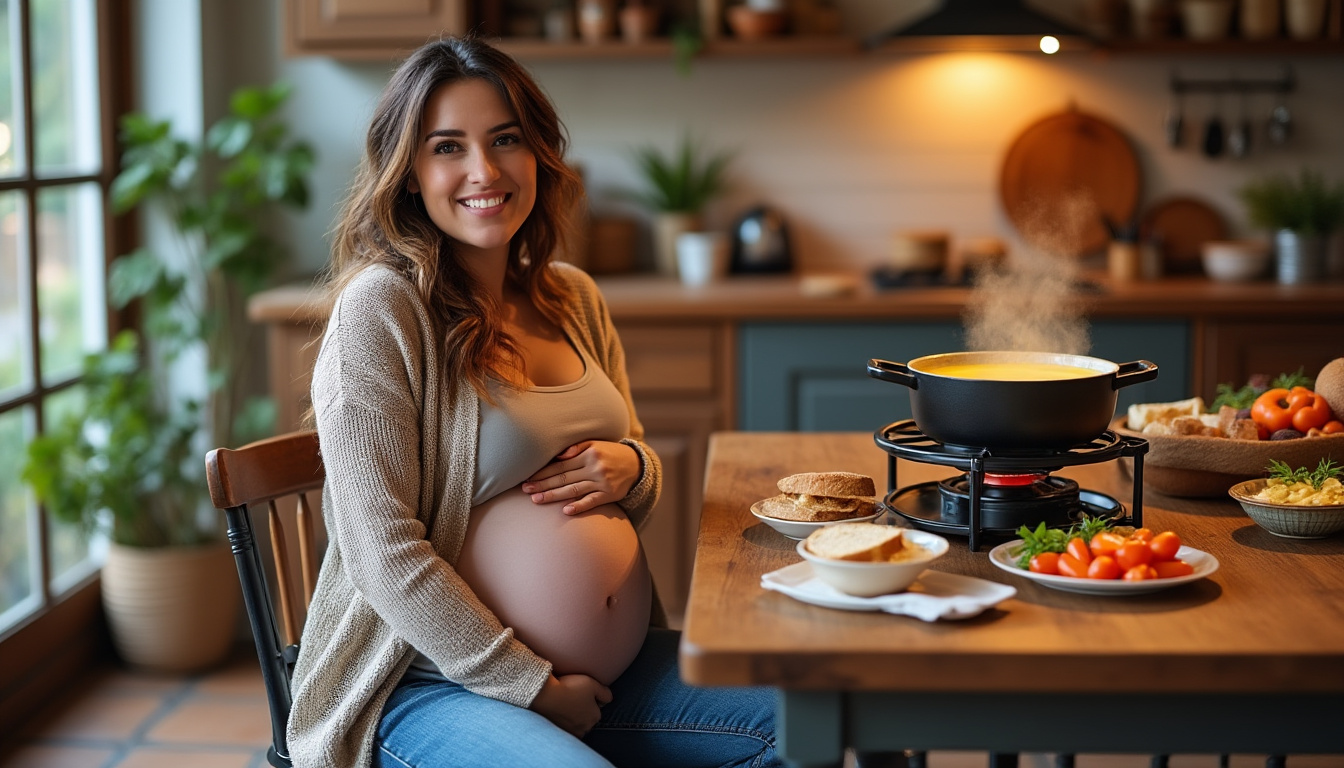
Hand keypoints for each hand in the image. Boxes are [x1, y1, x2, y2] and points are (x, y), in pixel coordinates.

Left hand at [521, 440, 639, 514]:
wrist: (637, 465)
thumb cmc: (610, 453)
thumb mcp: (596, 443)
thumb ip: (577, 447)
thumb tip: (559, 455)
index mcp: (589, 454)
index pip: (561, 464)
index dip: (543, 472)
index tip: (528, 477)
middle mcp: (595, 468)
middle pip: (564, 478)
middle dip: (543, 484)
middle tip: (525, 490)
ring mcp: (602, 483)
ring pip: (573, 490)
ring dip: (554, 496)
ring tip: (537, 500)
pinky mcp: (609, 495)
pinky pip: (591, 502)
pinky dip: (579, 506)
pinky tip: (566, 510)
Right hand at [528, 673, 611, 737]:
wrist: (545, 695)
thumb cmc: (570, 687)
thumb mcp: (592, 684)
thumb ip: (605, 693)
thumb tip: (609, 699)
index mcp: (595, 717)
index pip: (597, 709)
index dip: (590, 699)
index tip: (581, 692)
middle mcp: (584, 728)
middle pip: (586, 719)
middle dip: (582, 710)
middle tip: (572, 697)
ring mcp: (570, 732)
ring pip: (575, 724)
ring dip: (572, 717)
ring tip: (564, 703)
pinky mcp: (558, 732)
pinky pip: (564, 727)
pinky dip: (562, 721)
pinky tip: (557, 711)